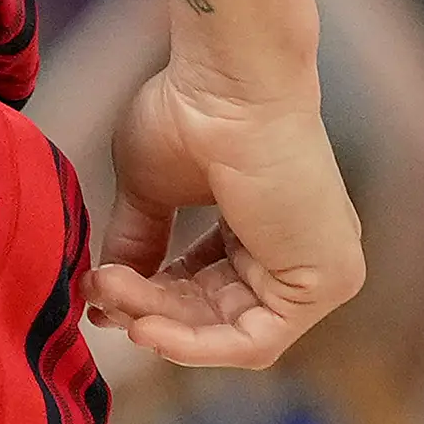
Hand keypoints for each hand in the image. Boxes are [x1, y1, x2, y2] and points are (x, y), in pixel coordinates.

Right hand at [88, 66, 364, 368]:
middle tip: (97, 296)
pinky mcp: (326, 281)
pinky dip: (197, 344)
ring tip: (110, 297)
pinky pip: (256, 341)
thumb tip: (107, 288)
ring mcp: (319, 267)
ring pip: (231, 331)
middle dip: (149, 310)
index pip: (211, 287)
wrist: (227, 79)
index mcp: (268, 223)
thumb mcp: (152, 189)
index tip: (100, 292)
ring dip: (161, 322)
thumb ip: (139, 241)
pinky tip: (147, 326)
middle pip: (218, 314)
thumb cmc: (192, 110)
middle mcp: (299, 248)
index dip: (153, 297)